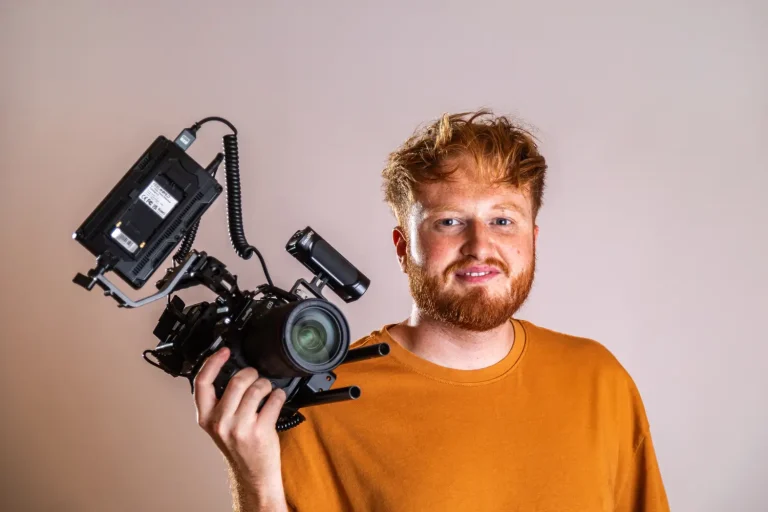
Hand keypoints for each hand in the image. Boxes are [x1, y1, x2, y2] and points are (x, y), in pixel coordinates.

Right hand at [194, 346, 287, 493]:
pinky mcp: (260, 431)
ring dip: (266, 384)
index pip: (202, 382)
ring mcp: (240, 428)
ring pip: (257, 388)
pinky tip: (277, 399)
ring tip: (267, 390)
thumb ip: (219, 401)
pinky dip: (279, 395)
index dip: (213, 362)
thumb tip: (229, 370)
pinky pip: (274, 400)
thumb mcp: (219, 425)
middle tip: (255, 376)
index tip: (224, 351)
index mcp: (206, 417)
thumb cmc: (238, 446)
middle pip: (236, 381)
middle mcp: (220, 422)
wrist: (253, 473)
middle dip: (251, 373)